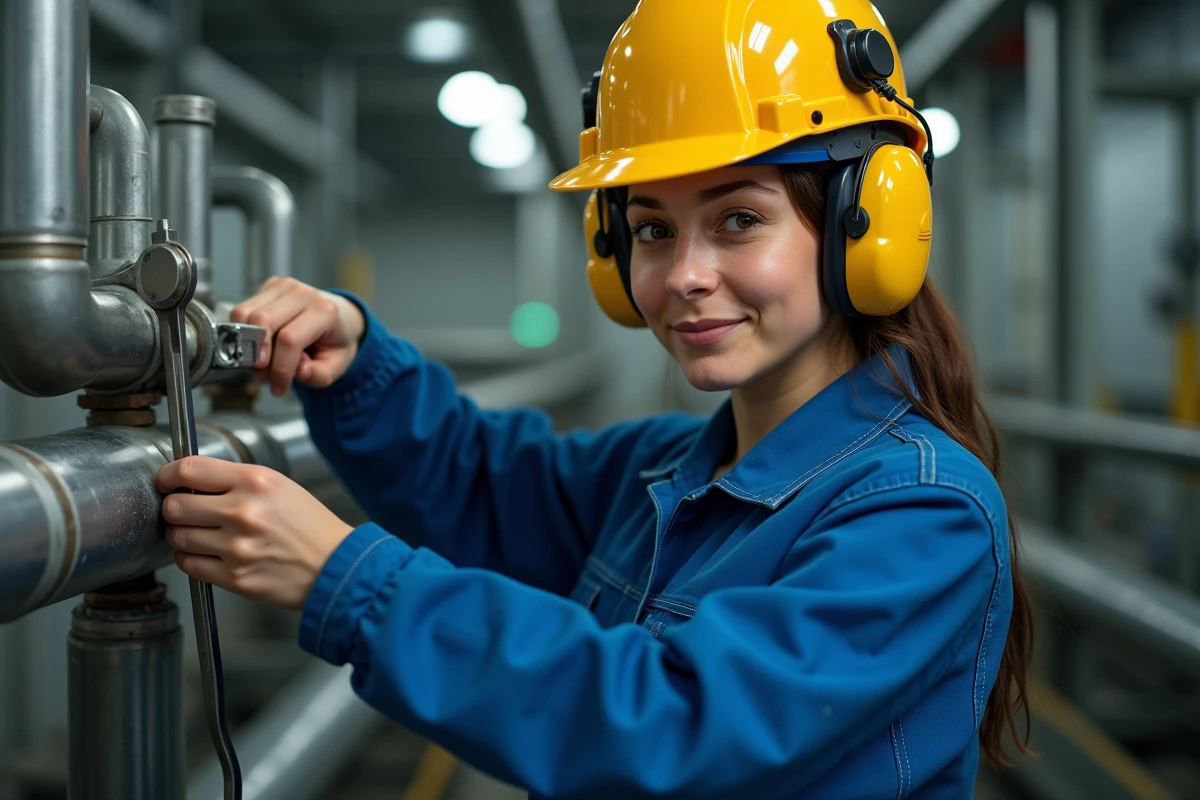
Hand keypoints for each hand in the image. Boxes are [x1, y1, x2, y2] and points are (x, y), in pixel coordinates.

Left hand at [157, 455, 354, 609]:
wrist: (335, 566)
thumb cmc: (310, 526)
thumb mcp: (279, 486)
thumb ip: (235, 480)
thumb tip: (190, 482)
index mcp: (255, 481)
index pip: (188, 469)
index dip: (167, 476)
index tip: (166, 481)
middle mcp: (243, 511)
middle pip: (175, 506)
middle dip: (174, 509)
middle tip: (185, 512)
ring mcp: (236, 546)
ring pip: (178, 537)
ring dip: (183, 536)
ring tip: (203, 535)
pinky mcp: (234, 577)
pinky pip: (189, 565)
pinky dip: (192, 559)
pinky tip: (210, 555)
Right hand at [231, 276, 366, 396]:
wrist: (341, 319)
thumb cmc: (336, 342)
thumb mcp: (337, 366)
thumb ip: (319, 374)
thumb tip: (298, 372)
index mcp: (325, 312)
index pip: (290, 339)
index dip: (279, 368)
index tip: (279, 387)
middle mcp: (303, 294)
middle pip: (262, 322)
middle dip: (258, 356)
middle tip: (265, 376)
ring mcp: (284, 286)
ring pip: (246, 314)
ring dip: (246, 344)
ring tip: (263, 363)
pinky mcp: (270, 287)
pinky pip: (242, 310)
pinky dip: (244, 332)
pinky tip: (261, 345)